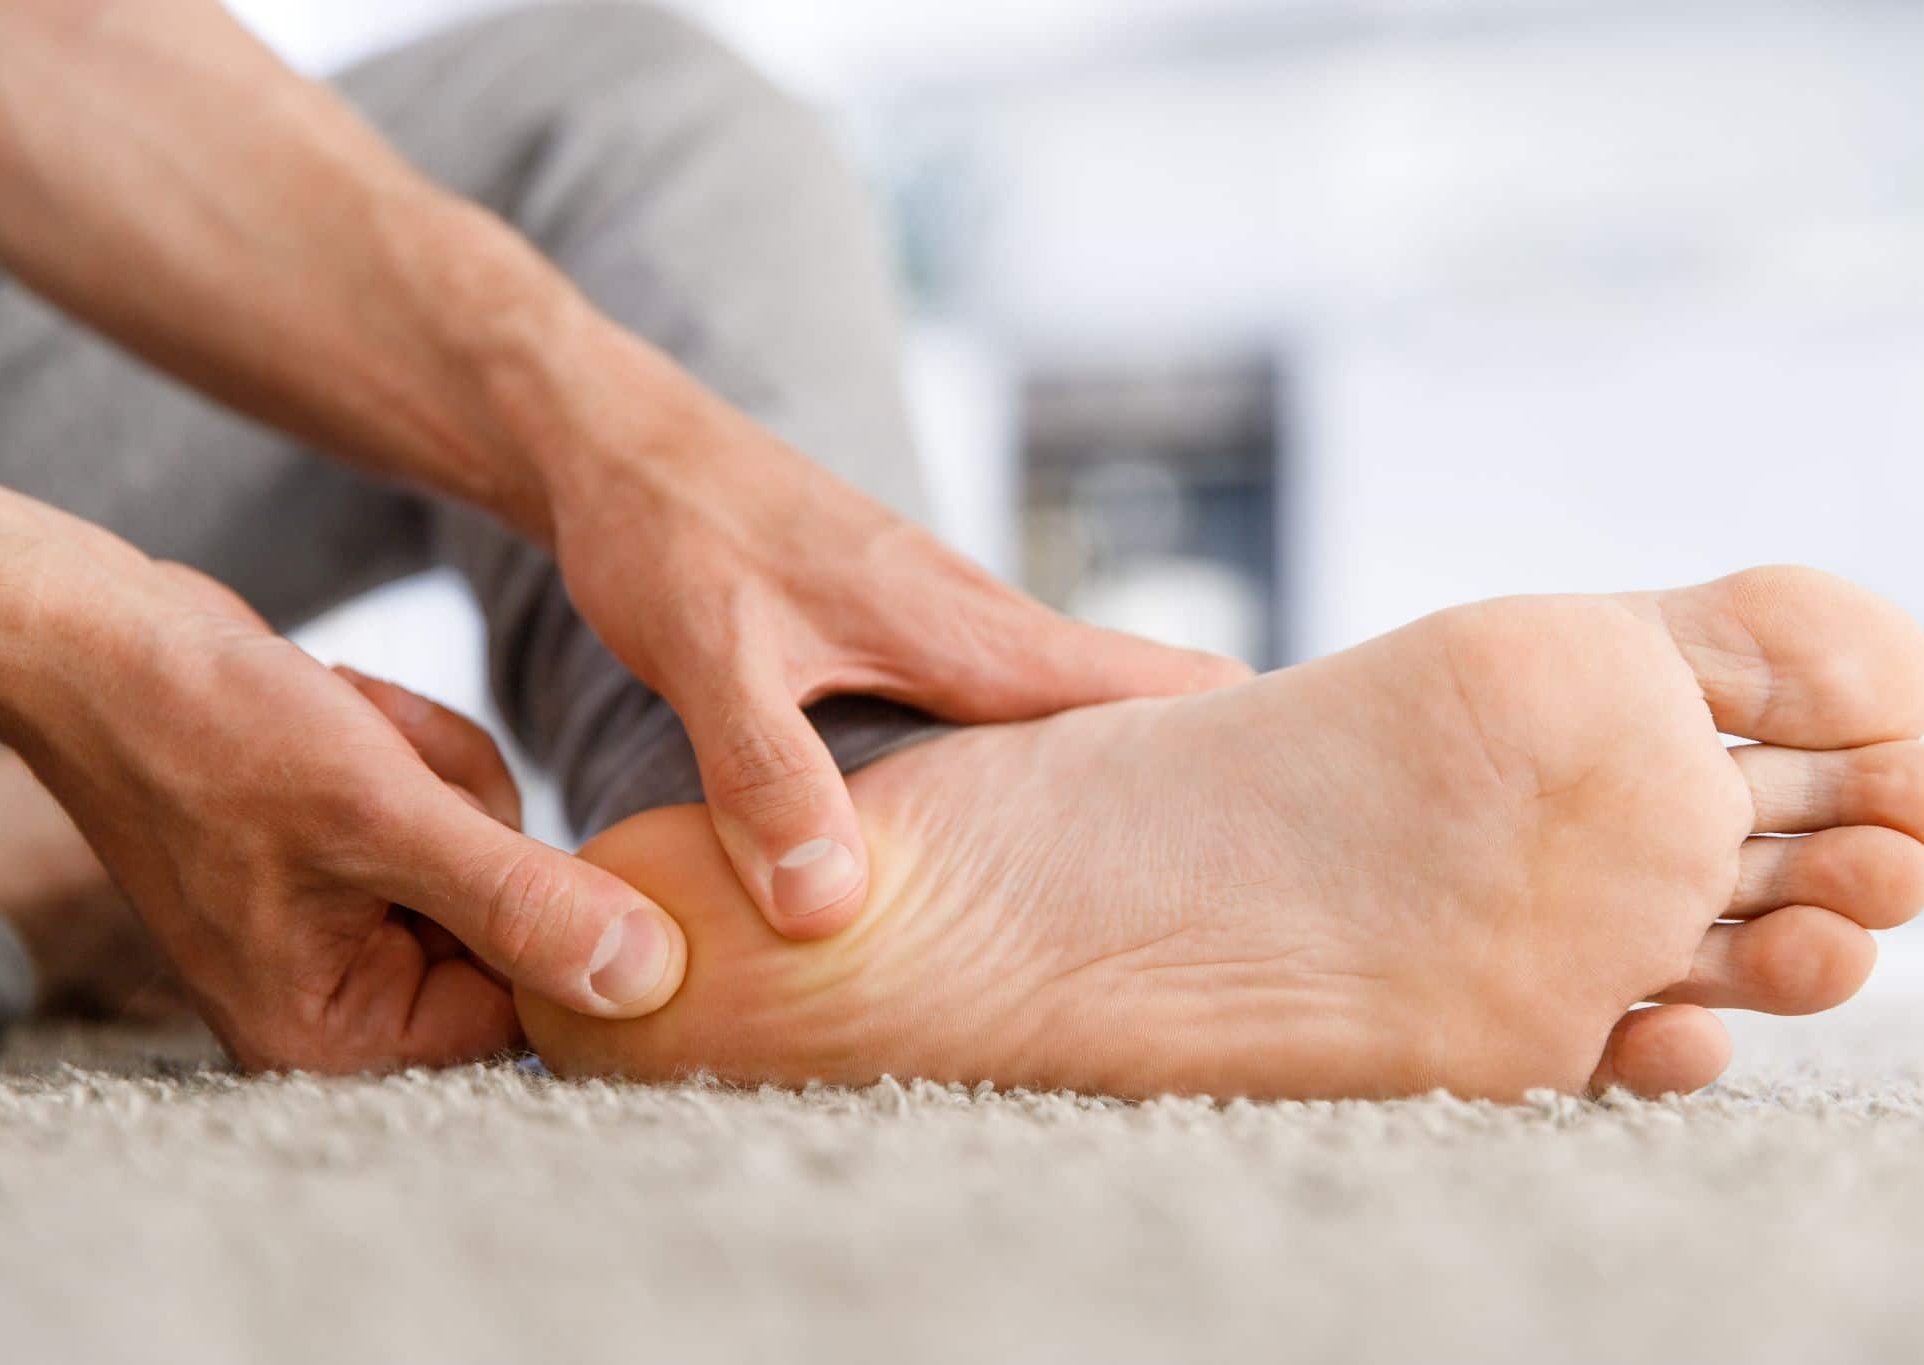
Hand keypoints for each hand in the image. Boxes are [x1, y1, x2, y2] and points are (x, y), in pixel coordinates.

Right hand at [0, 555, 684, 1070]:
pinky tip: (350, 718)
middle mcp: (348, 1000)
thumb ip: (522, 904)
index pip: (526, 1010)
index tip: (510, 827)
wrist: (110, 640)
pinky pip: (459, 807)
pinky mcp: (364, 856)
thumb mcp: (383, 817)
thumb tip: (650, 980)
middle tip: (382, 767)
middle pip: (520, 924)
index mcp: (338, 1036)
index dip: (554, 914)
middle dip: (470, 818)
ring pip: (498, 849)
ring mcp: (357, 925)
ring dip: (444, 771)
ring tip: (352, 735)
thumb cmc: (215, 732)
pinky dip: (421, 749)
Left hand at [542, 346, 1251, 937]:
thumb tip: (834, 910)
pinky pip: (998, 695)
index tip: (1310, 814)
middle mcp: (972, 616)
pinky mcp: (895, 622)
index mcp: (961, 624)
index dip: (1226, 741)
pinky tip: (1015, 808)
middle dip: (1190, 773)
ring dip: (1112, 764)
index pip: (1137, 685)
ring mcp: (938, 615)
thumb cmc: (667, 530)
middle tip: (1259, 872)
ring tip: (1158, 864)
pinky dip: (1034, 747)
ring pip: (1060, 698)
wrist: (614, 437)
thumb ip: (768, 778)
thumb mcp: (710, 657)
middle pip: (1126, 695)